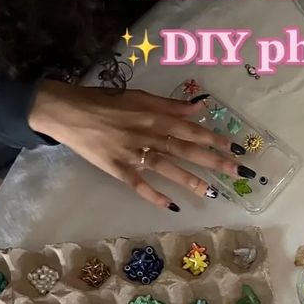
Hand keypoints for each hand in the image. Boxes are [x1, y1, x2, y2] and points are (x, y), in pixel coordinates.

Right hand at [29, 82, 255, 209]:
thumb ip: (169, 105)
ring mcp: (132, 153)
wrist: (67, 111)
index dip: (213, 138)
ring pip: (166, 167)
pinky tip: (172, 206)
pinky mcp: (117, 169)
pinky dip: (155, 195)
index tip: (234, 147)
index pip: (190, 128)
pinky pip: (139, 184)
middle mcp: (146, 134)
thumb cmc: (104, 102)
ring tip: (211, 191)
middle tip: (236, 171)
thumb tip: (199, 107)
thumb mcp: (138, 96)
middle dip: (213, 160)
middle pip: (185, 149)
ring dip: (190, 180)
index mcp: (153, 115)